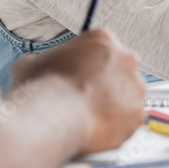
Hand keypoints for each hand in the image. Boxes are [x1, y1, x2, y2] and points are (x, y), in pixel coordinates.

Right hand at [10, 29, 144, 153]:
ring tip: (92, 116)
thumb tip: (37, 66)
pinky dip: (119, 125)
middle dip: (108, 82)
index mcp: (103, 39)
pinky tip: (100, 129)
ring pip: (129, 95)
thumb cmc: (42, 89)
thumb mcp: (32, 62)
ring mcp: (134, 87)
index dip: (93, 64)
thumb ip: (44, 61)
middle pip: (121, 69)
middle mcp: (125, 58)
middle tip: (89, 97)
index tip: (85, 76)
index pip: (104, 48)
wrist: (52, 116)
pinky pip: (131, 120)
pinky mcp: (136, 114)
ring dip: (115, 104)